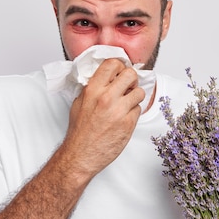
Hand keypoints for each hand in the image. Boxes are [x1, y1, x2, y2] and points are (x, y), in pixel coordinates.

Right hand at [60, 58, 144, 177]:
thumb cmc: (79, 131)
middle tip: (128, 87)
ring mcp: (119, 111)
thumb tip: (106, 76)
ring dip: (135, 97)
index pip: (112, 64)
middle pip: (131, 74)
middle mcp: (106, 97)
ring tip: (126, 104)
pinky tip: (123, 118)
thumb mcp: (79, 103)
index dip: (120, 66)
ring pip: (139, 92)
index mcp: (92, 89)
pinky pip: (139, 109)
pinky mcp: (128, 123)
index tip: (120, 72)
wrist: (81, 155)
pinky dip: (133, 113)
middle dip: (131, 80)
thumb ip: (93, 88)